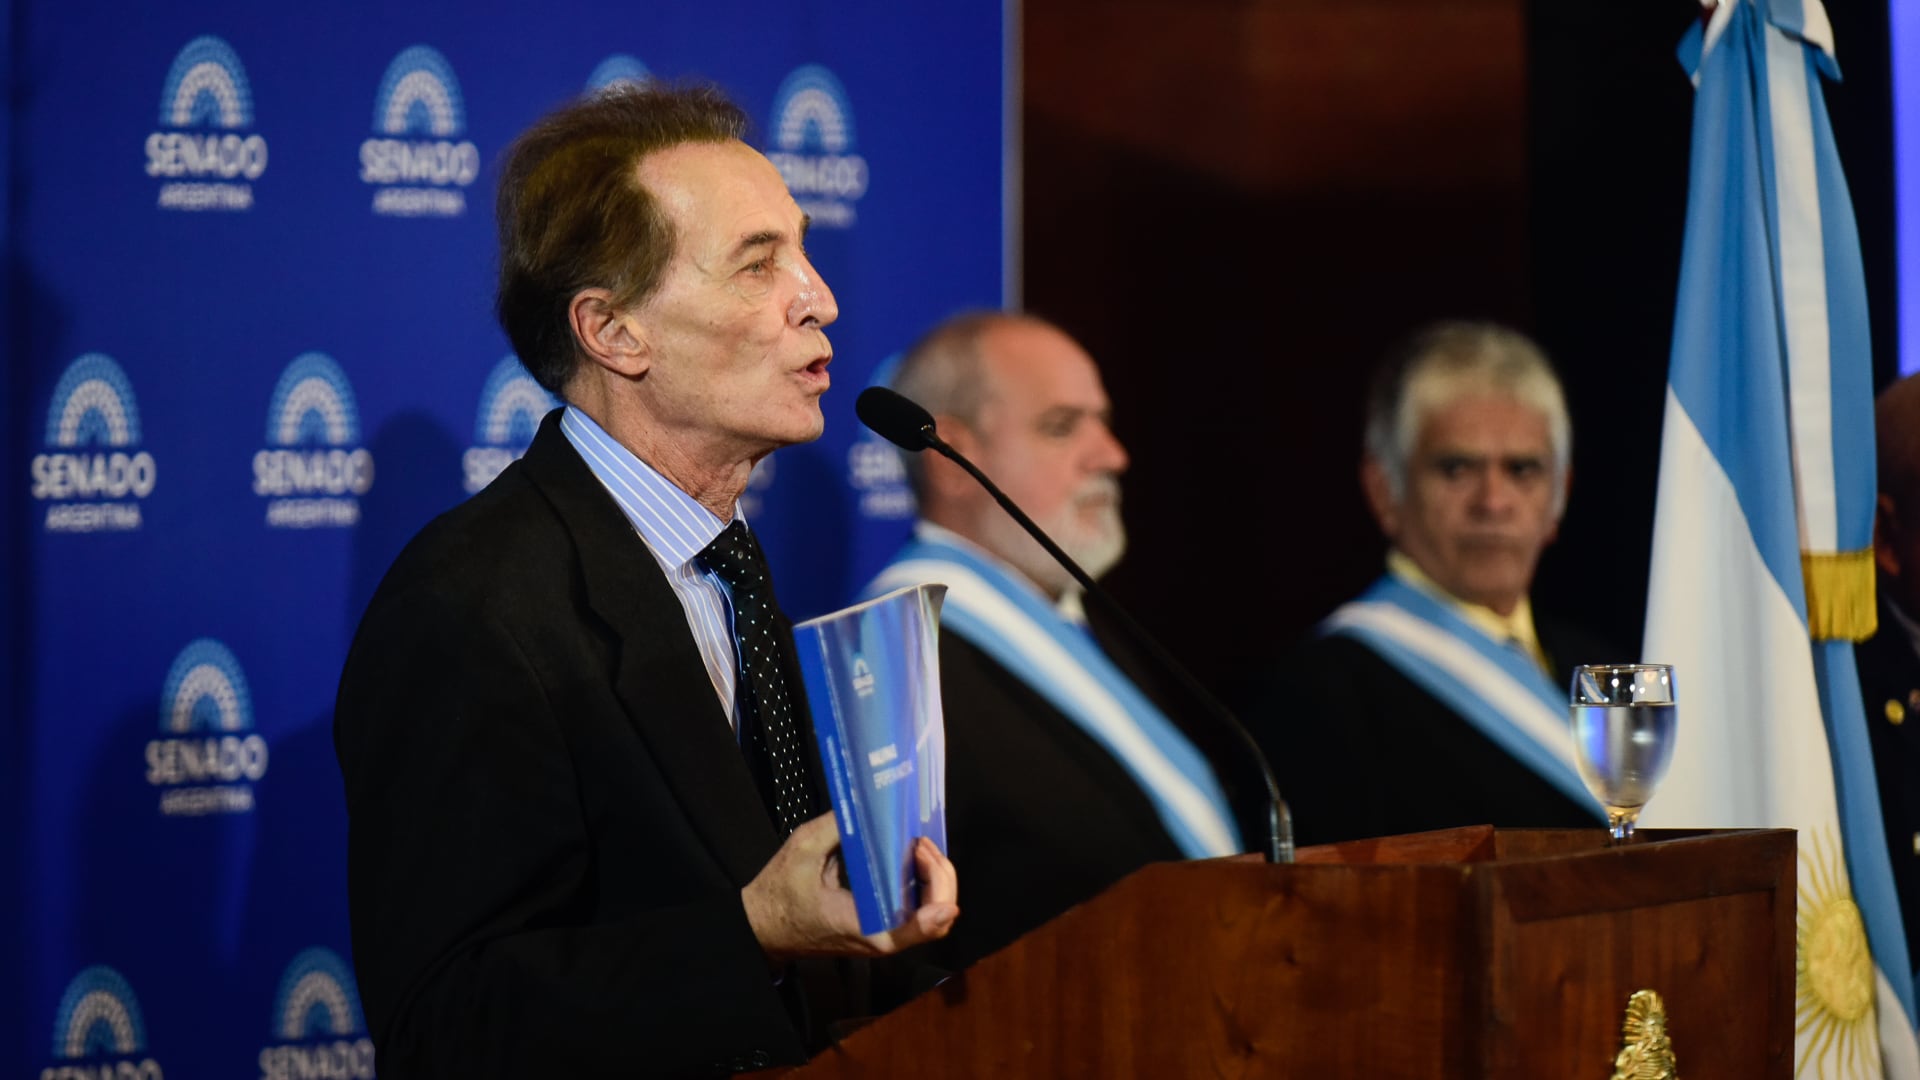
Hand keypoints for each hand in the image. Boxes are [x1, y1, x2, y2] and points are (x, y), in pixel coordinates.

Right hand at [741, 813, 958, 961]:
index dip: (937, 911)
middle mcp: (881, 937)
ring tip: (917, 846)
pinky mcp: (881, 926)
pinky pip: (915, 910)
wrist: (762, 927)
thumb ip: (838, 826)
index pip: (915, 930)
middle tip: (920, 843)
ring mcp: (883, 934)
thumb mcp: (803, 849)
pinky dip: (922, 884)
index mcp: (864, 926)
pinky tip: (910, 857)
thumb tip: (869, 804)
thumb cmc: (780, 894)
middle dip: (939, 876)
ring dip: (934, 879)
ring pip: (931, 916)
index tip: (944, 886)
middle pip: (935, 918)